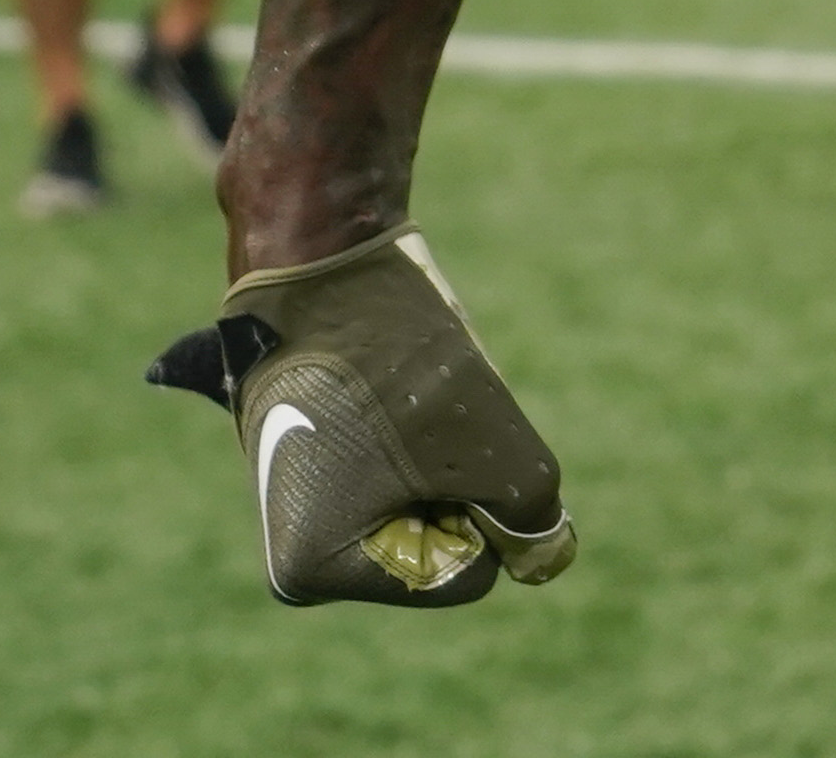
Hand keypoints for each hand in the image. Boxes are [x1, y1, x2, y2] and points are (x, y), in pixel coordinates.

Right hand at [150, 228, 576, 609]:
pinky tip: (380, 388)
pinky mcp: (311, 460)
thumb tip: (541, 555)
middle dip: (451, 480)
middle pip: (438, 544)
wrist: (321, 261)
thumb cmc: (399, 360)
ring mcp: (299, 507)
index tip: (428, 440)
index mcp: (314, 572)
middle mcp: (294, 554)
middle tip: (411, 417)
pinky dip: (415, 430)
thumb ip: (532, 514)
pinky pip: (400, 467)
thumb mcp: (496, 449)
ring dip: (437, 452)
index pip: (462, 576)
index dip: (477, 502)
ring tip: (398, 398)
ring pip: (425, 502)